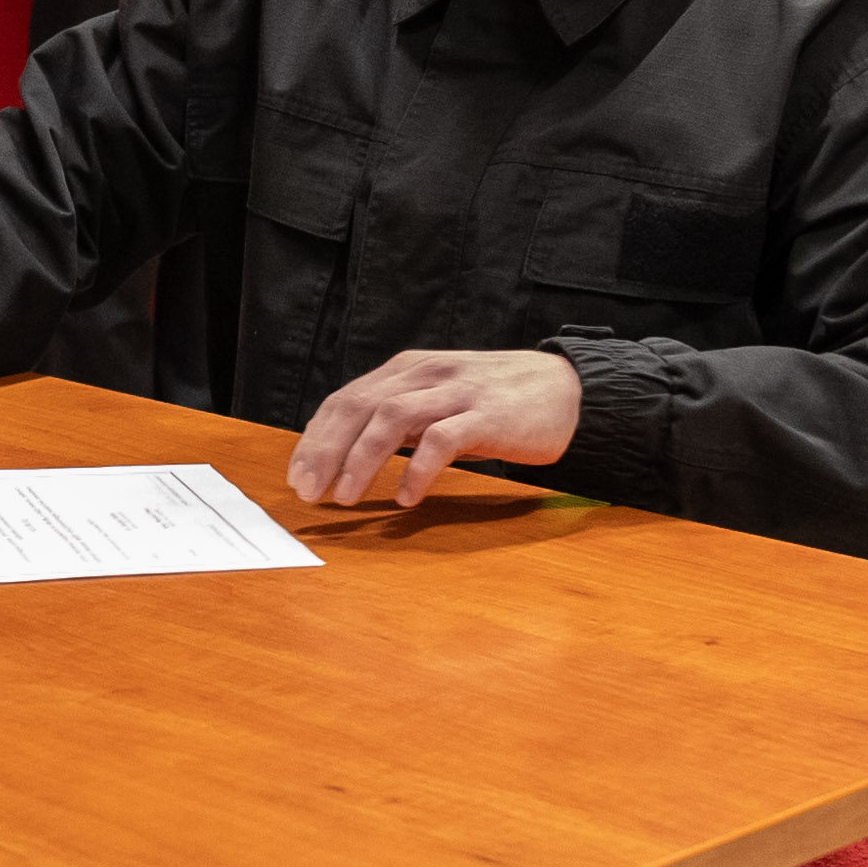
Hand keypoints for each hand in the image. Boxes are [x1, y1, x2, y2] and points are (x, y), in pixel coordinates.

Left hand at [284, 346, 581, 508]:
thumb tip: (351, 454)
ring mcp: (457, 393)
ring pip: (392, 418)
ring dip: (361, 459)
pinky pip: (442, 440)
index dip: (315, 437)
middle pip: (359, 405)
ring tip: (344, 497)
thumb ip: (402, 419)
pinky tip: (405, 497)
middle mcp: (427, 374)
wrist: (570, 390)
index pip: (346, 398)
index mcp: (410, 370)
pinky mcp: (487, 416)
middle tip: (307, 492)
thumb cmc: (500, 403)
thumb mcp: (441, 401)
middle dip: (325, 449)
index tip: (297, 475)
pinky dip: (417, 469)